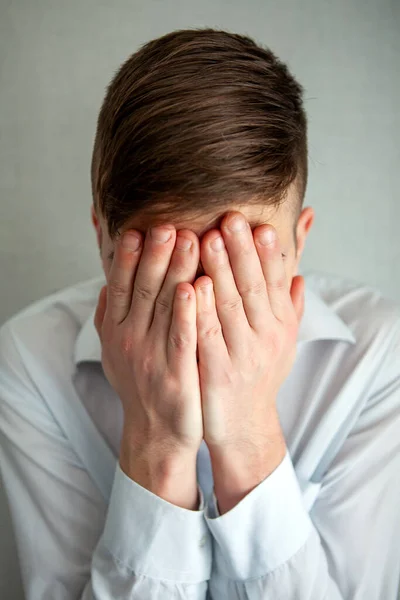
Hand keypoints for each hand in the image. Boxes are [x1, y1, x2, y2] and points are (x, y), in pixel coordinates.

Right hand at [94, 225, 202, 507]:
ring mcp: (153, 356)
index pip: (121, 286)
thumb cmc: (141, 385)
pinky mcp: (177, 373)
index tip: (138, 227)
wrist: (156, 432)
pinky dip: (188, 311)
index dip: (129, 257)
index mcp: (117, 331)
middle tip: (168, 223)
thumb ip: (110, 317)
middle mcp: (131, 340)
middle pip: (144, 289)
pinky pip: (183, 337)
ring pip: (165, 307)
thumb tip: (108, 283)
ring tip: (188, 239)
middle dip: (155, 254)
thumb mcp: (115, 352)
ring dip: (176, 271)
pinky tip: (196, 286)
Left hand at [194, 212, 303, 509]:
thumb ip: (288, 307)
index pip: (276, 282)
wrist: (243, 425)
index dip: (269, 253)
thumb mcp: (281, 341)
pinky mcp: (218, 372)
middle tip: (231, 218)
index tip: (260, 224)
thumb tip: (299, 275)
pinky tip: (192, 286)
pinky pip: (208, 336)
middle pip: (254, 287)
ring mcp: (242, 355)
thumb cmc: (258, 376)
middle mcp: (265, 337)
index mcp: (279, 325)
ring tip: (208, 239)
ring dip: (220, 271)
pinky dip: (201, 310)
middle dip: (242, 251)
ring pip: (231, 307)